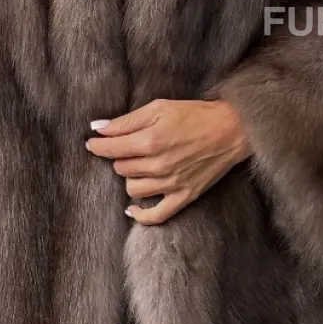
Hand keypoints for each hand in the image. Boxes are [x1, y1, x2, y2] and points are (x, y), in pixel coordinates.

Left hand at [85, 97, 250, 224]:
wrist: (230, 130)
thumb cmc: (194, 115)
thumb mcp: (159, 108)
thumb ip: (127, 120)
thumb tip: (98, 127)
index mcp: (150, 141)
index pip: (110, 149)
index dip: (97, 145)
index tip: (93, 142)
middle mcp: (158, 166)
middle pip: (120, 168)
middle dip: (119, 157)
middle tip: (126, 147)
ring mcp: (171, 184)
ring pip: (132, 189)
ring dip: (130, 177)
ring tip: (137, 166)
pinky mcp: (184, 196)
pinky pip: (155, 215)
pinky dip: (140, 215)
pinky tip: (132, 208)